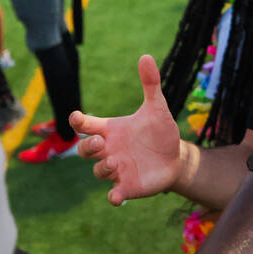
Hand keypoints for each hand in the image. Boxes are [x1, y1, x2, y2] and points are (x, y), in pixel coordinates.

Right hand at [71, 54, 184, 205]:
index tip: (77, 118)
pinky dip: (113, 197)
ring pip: (97, 172)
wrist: (175, 158)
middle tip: (102, 142)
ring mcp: (116, 170)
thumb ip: (150, 84)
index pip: (86, 125)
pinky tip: (117, 197)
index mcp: (110, 130)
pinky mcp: (127, 186)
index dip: (78, 122)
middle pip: (85, 150)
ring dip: (102, 168)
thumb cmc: (160, 132)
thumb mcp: (157, 107)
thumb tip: (146, 56)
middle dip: (88, 147)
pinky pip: (113, 194)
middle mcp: (109, 150)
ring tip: (116, 162)